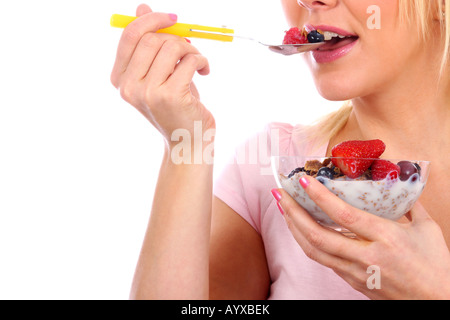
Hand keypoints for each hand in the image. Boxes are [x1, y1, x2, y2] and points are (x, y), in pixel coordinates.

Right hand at [110, 4, 213, 145]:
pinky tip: (204, 71)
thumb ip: (149, 45)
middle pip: (151, 38)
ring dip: (191, 50)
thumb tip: (141, 8)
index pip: (130, 36)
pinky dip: (201, 60)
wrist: (188, 141)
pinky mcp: (170, 96)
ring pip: (172, 47)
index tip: (173, 19)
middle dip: (176, 38)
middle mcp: (129, 87)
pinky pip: (189, 60)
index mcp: (121, 80)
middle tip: (190, 49)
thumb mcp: (159, 74)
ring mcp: (148, 92)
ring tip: (197, 63)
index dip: (152, 20)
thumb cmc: (176, 107)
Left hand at [275, 176, 449, 298]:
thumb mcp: (428, 229)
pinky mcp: (353, 283)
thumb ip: (409, 205)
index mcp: (386, 238)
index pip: (344, 216)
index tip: (303, 181)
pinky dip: (309, 243)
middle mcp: (366, 257)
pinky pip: (325, 261)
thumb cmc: (436, 265)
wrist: (439, 302)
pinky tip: (302, 230)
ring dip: (294, 229)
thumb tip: (398, 184)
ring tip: (284, 210)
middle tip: (280, 194)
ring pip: (315, 252)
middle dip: (294, 214)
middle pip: (319, 236)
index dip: (320, 198)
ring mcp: (357, 273)